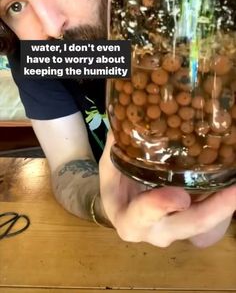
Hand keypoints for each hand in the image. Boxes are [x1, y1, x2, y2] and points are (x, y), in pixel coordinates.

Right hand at [99, 131, 235, 247]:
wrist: (124, 205)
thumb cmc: (115, 186)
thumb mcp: (109, 167)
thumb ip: (116, 146)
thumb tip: (126, 117)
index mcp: (129, 220)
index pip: (141, 217)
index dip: (159, 206)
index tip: (181, 196)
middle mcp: (156, 231)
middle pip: (188, 225)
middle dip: (215, 209)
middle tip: (235, 189)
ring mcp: (178, 230)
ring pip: (207, 224)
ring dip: (227, 206)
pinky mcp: (192, 222)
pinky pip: (213, 218)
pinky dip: (225, 201)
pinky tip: (233, 181)